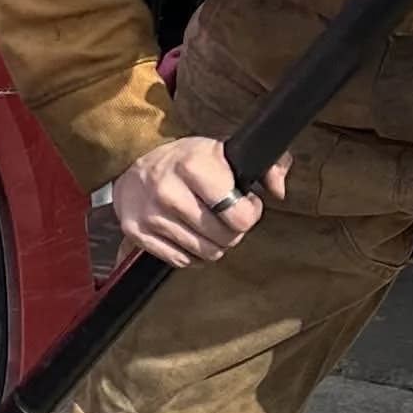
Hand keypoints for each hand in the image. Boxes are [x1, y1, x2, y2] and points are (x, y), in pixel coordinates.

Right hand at [106, 134, 292, 266]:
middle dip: (232, 230)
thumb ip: (266, 165)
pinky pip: (182, 261)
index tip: (244, 201)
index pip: (239, 215)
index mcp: (193, 165)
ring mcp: (151, 215)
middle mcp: (168, 190)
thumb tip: (278, 190)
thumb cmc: (186, 162)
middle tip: (225, 215)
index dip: (249, 211)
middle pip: (225, 238)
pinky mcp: (138, 234)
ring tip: (206, 223)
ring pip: (206, 253)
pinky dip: (191, 253)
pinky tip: (189, 233)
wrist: (134, 168)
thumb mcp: (224, 151)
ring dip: (213, 243)